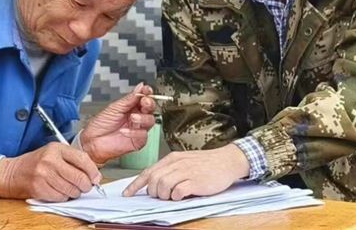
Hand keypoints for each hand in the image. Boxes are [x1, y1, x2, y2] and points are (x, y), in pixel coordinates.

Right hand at [0, 142, 100, 201]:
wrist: (13, 173)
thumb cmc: (36, 163)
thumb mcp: (54, 153)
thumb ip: (73, 159)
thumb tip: (94, 174)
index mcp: (56, 148)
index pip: (83, 159)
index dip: (92, 171)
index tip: (95, 177)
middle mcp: (50, 160)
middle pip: (79, 177)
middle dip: (86, 185)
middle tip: (85, 186)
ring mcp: (44, 174)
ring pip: (71, 189)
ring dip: (74, 192)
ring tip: (69, 188)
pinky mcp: (39, 188)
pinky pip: (61, 197)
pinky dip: (63, 197)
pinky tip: (59, 191)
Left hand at [80, 82, 155, 164]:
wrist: (92, 141)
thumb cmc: (100, 125)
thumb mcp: (114, 108)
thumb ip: (129, 98)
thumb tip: (140, 87)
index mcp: (131, 107)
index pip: (144, 98)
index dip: (147, 93)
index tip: (147, 90)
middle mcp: (136, 117)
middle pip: (151, 109)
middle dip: (149, 104)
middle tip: (144, 102)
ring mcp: (138, 128)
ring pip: (150, 121)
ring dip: (142, 118)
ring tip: (132, 117)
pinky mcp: (138, 141)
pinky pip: (143, 135)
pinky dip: (134, 132)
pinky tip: (124, 131)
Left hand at [122, 143, 250, 200]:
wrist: (227, 160)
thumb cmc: (207, 163)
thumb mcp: (185, 161)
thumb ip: (171, 169)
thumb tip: (156, 183)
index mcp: (172, 158)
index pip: (148, 171)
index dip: (136, 184)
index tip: (128, 194)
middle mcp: (176, 164)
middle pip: (153, 180)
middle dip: (153, 192)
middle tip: (162, 196)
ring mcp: (186, 172)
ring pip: (163, 186)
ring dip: (164, 195)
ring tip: (173, 196)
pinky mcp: (196, 181)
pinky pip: (178, 191)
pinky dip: (177, 196)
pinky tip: (182, 195)